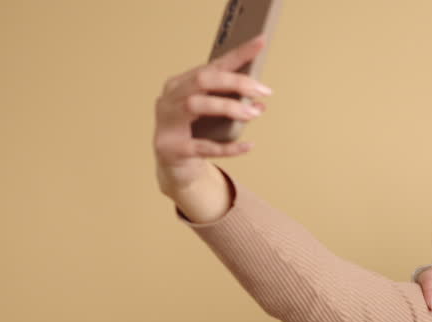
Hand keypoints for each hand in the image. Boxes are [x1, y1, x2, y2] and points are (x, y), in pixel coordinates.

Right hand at [153, 35, 272, 208]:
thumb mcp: (216, 118)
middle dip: (235, 82)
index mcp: (181, 84)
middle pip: (202, 79)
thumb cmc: (196, 136)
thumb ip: (235, 107)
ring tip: (254, 114)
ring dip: (229, 108)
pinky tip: (248, 146)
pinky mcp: (171, 149)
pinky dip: (228, 147)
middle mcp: (170, 99)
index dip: (238, 54)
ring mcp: (167, 123)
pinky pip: (202, 146)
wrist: (175, 169)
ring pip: (196, 105)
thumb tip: (262, 102)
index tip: (261, 42)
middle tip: (264, 91)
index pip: (213, 65)